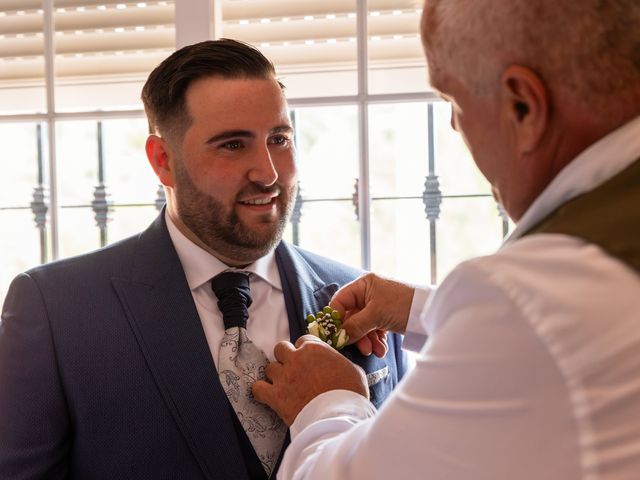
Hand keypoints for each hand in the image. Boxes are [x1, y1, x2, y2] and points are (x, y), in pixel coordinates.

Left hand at [252, 335, 368, 425]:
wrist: (339, 417)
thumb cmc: (350, 394)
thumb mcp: (354, 370)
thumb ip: (340, 362)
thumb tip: (338, 365)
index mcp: (315, 349)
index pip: (302, 340)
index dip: (305, 350)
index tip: (308, 361)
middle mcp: (296, 358)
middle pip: (281, 349)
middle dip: (286, 358)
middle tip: (293, 370)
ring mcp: (284, 376)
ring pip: (269, 368)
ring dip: (276, 376)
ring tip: (284, 386)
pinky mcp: (275, 396)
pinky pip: (257, 388)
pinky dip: (261, 391)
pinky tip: (267, 395)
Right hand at [330, 273, 413, 356]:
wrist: (431, 312)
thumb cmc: (404, 304)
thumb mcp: (377, 314)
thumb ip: (355, 325)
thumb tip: (338, 337)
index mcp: (363, 285)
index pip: (340, 301)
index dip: (335, 319)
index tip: (334, 335)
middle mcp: (368, 294)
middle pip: (351, 317)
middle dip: (355, 334)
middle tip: (362, 348)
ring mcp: (376, 306)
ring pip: (362, 326)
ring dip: (367, 341)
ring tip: (375, 351)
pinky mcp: (385, 317)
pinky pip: (373, 330)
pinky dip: (376, 341)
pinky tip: (381, 349)